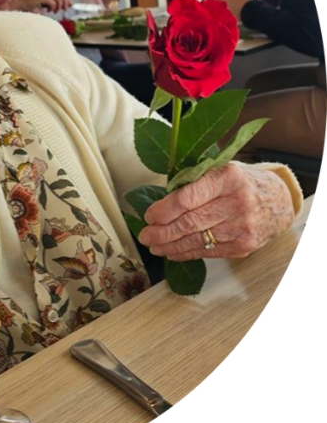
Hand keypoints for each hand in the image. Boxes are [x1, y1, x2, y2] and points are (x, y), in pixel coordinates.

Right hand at [16, 0, 71, 13]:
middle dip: (65, 3)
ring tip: (53, 11)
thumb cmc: (33, 4)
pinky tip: (48, 10)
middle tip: (63, 10)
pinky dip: (53, 8)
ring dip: (58, 7)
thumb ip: (57, 1)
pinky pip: (53, 3)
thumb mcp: (47, 1)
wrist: (21, 3)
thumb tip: (70, 4)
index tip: (69, 6)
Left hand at [138, 165, 294, 260]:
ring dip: (169, 245)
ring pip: (196, 240)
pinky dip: (186, 253)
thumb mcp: (220, 169)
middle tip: (144, 235)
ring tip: (153, 245)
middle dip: (161, 231)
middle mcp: (237, 203)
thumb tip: (159, 200)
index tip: (148, 216)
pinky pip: (208, 252)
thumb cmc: (240, 182)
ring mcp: (242, 227)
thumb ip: (193, 181)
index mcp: (227, 178)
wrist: (279, 200)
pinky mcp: (244, 246)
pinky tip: (172, 252)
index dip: (164, 210)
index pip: (188, 198)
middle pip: (189, 222)